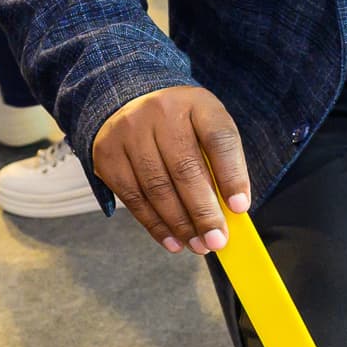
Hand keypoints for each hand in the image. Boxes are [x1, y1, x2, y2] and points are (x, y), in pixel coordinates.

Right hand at [91, 85, 253, 255]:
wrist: (130, 100)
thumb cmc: (181, 123)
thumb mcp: (206, 126)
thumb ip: (220, 161)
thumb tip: (230, 210)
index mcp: (196, 103)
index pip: (219, 139)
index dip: (231, 175)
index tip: (240, 208)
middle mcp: (160, 113)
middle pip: (185, 168)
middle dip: (203, 212)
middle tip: (217, 240)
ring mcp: (130, 132)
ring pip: (157, 187)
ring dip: (180, 224)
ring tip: (198, 245)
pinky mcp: (107, 155)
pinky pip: (133, 198)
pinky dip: (155, 225)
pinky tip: (173, 241)